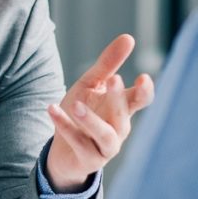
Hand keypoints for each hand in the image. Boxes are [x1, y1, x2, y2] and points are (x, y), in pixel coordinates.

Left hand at [45, 34, 153, 191]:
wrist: (62, 149)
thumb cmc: (82, 111)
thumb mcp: (91, 84)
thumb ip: (108, 64)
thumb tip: (129, 37)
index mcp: (122, 108)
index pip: (140, 100)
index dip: (145, 91)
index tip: (143, 78)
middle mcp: (119, 128)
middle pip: (123, 114)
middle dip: (118, 98)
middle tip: (114, 79)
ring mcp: (106, 147)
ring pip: (105, 135)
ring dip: (91, 120)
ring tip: (76, 105)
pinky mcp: (89, 160)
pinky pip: (78, 142)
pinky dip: (65, 126)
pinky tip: (52, 109)